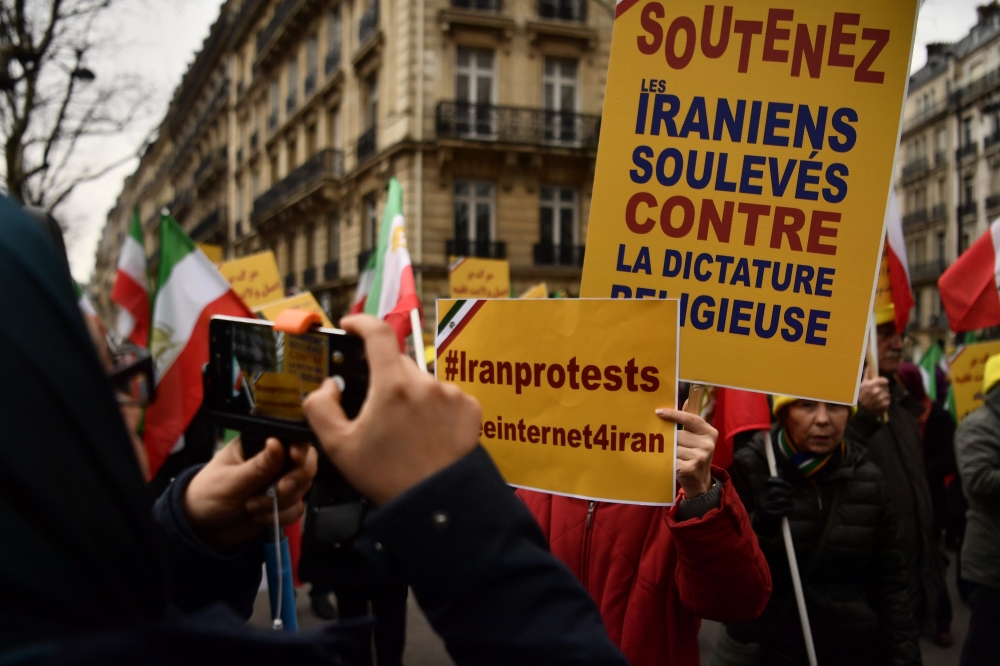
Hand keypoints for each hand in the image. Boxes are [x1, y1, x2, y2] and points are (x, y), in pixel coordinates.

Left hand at [184, 437, 316, 551]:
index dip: (300, 448)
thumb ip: (258, 466)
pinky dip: (282, 516)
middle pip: (306, 462)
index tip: (295, 458)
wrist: (202, 529)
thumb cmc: (208, 494)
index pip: (291, 438)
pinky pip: (297, 508)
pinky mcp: (283, 503)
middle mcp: (275, 460)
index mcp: (259, 444)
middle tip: (279, 490)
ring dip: (281, 502)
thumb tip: (277, 443)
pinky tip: (260, 517)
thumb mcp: (231, 480)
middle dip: (295, 479)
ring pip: (303, 488)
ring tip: (252, 507)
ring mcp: (280, 481)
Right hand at [303, 315, 481, 504]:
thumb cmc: (387, 478)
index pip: (378, 333)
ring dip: (410, 396)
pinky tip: (428, 436)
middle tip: (376, 413)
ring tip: (405, 434)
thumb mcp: (338, 447)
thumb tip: (327, 387)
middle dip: (383, 379)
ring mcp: (452, 394)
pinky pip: (446, 397)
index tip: (351, 325)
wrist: (437, 505)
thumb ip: (321, 408)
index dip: (361, 323)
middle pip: (398, 363)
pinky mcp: (470, 409)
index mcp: (392, 386)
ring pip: (422, 382)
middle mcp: (426, 383)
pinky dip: (434, 409)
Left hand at [655, 402, 715, 497]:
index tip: (658, 412)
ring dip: (668, 452)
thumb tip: (685, 400)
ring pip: (673, 447)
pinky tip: (671, 464)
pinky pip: (671, 459)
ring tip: (673, 457)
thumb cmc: (694, 454)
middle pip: (678, 435)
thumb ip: (690, 420)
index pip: (690, 418)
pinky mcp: (690, 468)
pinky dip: (667, 461)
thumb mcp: (696, 437)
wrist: (699, 482)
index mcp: (710, 432)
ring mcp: (700, 457)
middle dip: (671, 440)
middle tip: (670, 446)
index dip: (673, 414)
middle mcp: (708, 444)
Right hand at [753, 477, 793, 535]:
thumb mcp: (771, 492)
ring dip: (789, 503)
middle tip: (790, 497)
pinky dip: (787, 511)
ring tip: (790, 505)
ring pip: (780, 501)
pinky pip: (782, 511)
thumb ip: (777, 481)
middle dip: (787, 493)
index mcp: (764, 492)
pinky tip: (788, 511)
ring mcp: (765, 506)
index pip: (771, 482)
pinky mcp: (769, 515)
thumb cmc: (770, 505)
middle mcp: (762, 498)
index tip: (788, 486)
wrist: (764, 522)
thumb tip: (778, 468)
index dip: (780, 482)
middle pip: (776, 491)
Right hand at [857, 366, 889, 417]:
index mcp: (872, 385)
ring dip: (884, 396)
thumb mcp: (863, 383)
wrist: (860, 409)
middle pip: (887, 388)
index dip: (883, 382)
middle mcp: (876, 391)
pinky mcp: (883, 406)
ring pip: (888, 395)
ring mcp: (880, 399)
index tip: (881, 384)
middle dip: (883, 389)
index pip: (885, 381)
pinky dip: (885, 402)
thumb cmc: (862, 394)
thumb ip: (868, 374)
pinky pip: (889, 401)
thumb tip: (870, 366)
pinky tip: (879, 403)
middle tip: (877, 392)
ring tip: (878, 398)